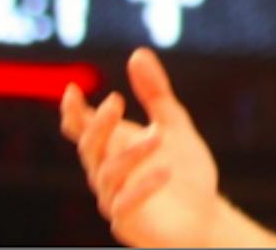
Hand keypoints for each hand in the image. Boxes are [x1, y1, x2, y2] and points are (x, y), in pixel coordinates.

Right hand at [60, 48, 224, 246]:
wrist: (204, 214)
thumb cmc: (184, 170)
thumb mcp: (174, 124)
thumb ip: (155, 92)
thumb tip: (137, 53)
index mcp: (113, 147)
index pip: (82, 130)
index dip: (73, 112)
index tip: (70, 90)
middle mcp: (106, 172)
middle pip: (90, 148)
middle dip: (98, 125)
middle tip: (115, 102)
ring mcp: (113, 199)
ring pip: (107, 174)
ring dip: (131, 153)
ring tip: (159, 134)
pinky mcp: (127, 222)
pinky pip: (125, 205)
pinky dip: (142, 187)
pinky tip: (164, 170)